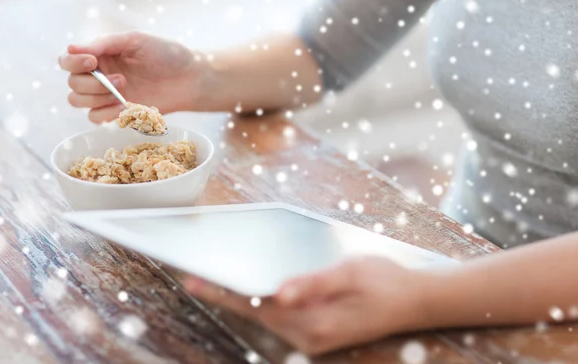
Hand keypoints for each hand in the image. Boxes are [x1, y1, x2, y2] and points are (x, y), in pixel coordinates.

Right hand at [58, 31, 209, 122]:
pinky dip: (104, 113)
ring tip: (124, 91)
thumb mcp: (135, 40)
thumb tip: (70, 48)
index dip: (73, 62)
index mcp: (100, 54)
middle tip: (121, 79)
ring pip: (78, 101)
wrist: (190, 79)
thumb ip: (104, 43)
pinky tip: (124, 106)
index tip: (93, 61)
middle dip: (91, 83)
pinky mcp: (117, 112)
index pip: (67, 60)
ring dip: (96, 97)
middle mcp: (99, 75)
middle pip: (72, 83)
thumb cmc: (166, 54)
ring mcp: (107, 95)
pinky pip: (95, 118)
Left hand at [184, 257, 430, 354]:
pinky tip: (252, 286)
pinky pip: (280, 317)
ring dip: (242, 297)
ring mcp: (312, 337)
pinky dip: (262, 301)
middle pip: (256, 313)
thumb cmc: (385, 282)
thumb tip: (277, 292)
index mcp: (314, 323)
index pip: (257, 306)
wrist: (416, 301)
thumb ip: (312, 284)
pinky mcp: (316, 332)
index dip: (224, 292)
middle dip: (226, 293)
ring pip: (266, 315)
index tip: (195, 280)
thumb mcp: (349, 274)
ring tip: (215, 278)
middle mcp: (308, 336)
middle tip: (195, 275)